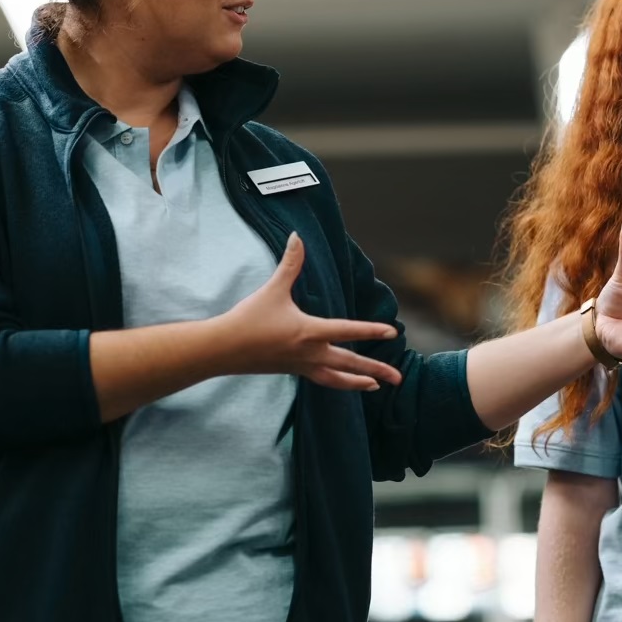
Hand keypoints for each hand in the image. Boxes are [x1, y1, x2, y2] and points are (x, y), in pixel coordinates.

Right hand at [213, 237, 402, 391]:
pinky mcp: (292, 371)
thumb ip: (290, 264)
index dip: (372, 330)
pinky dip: (337, 381)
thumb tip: (297, 236)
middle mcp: (309, 353)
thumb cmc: (248, 319)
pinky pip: (321, 379)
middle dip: (376, 369)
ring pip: (337, 378)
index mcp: (309, 332)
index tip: (393, 332)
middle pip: (350, 363)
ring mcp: (301, 365)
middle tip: (398, 377)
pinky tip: (343, 381)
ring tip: (376, 385)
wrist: (224, 349)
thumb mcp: (272, 289)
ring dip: (358, 382)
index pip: (348, 330)